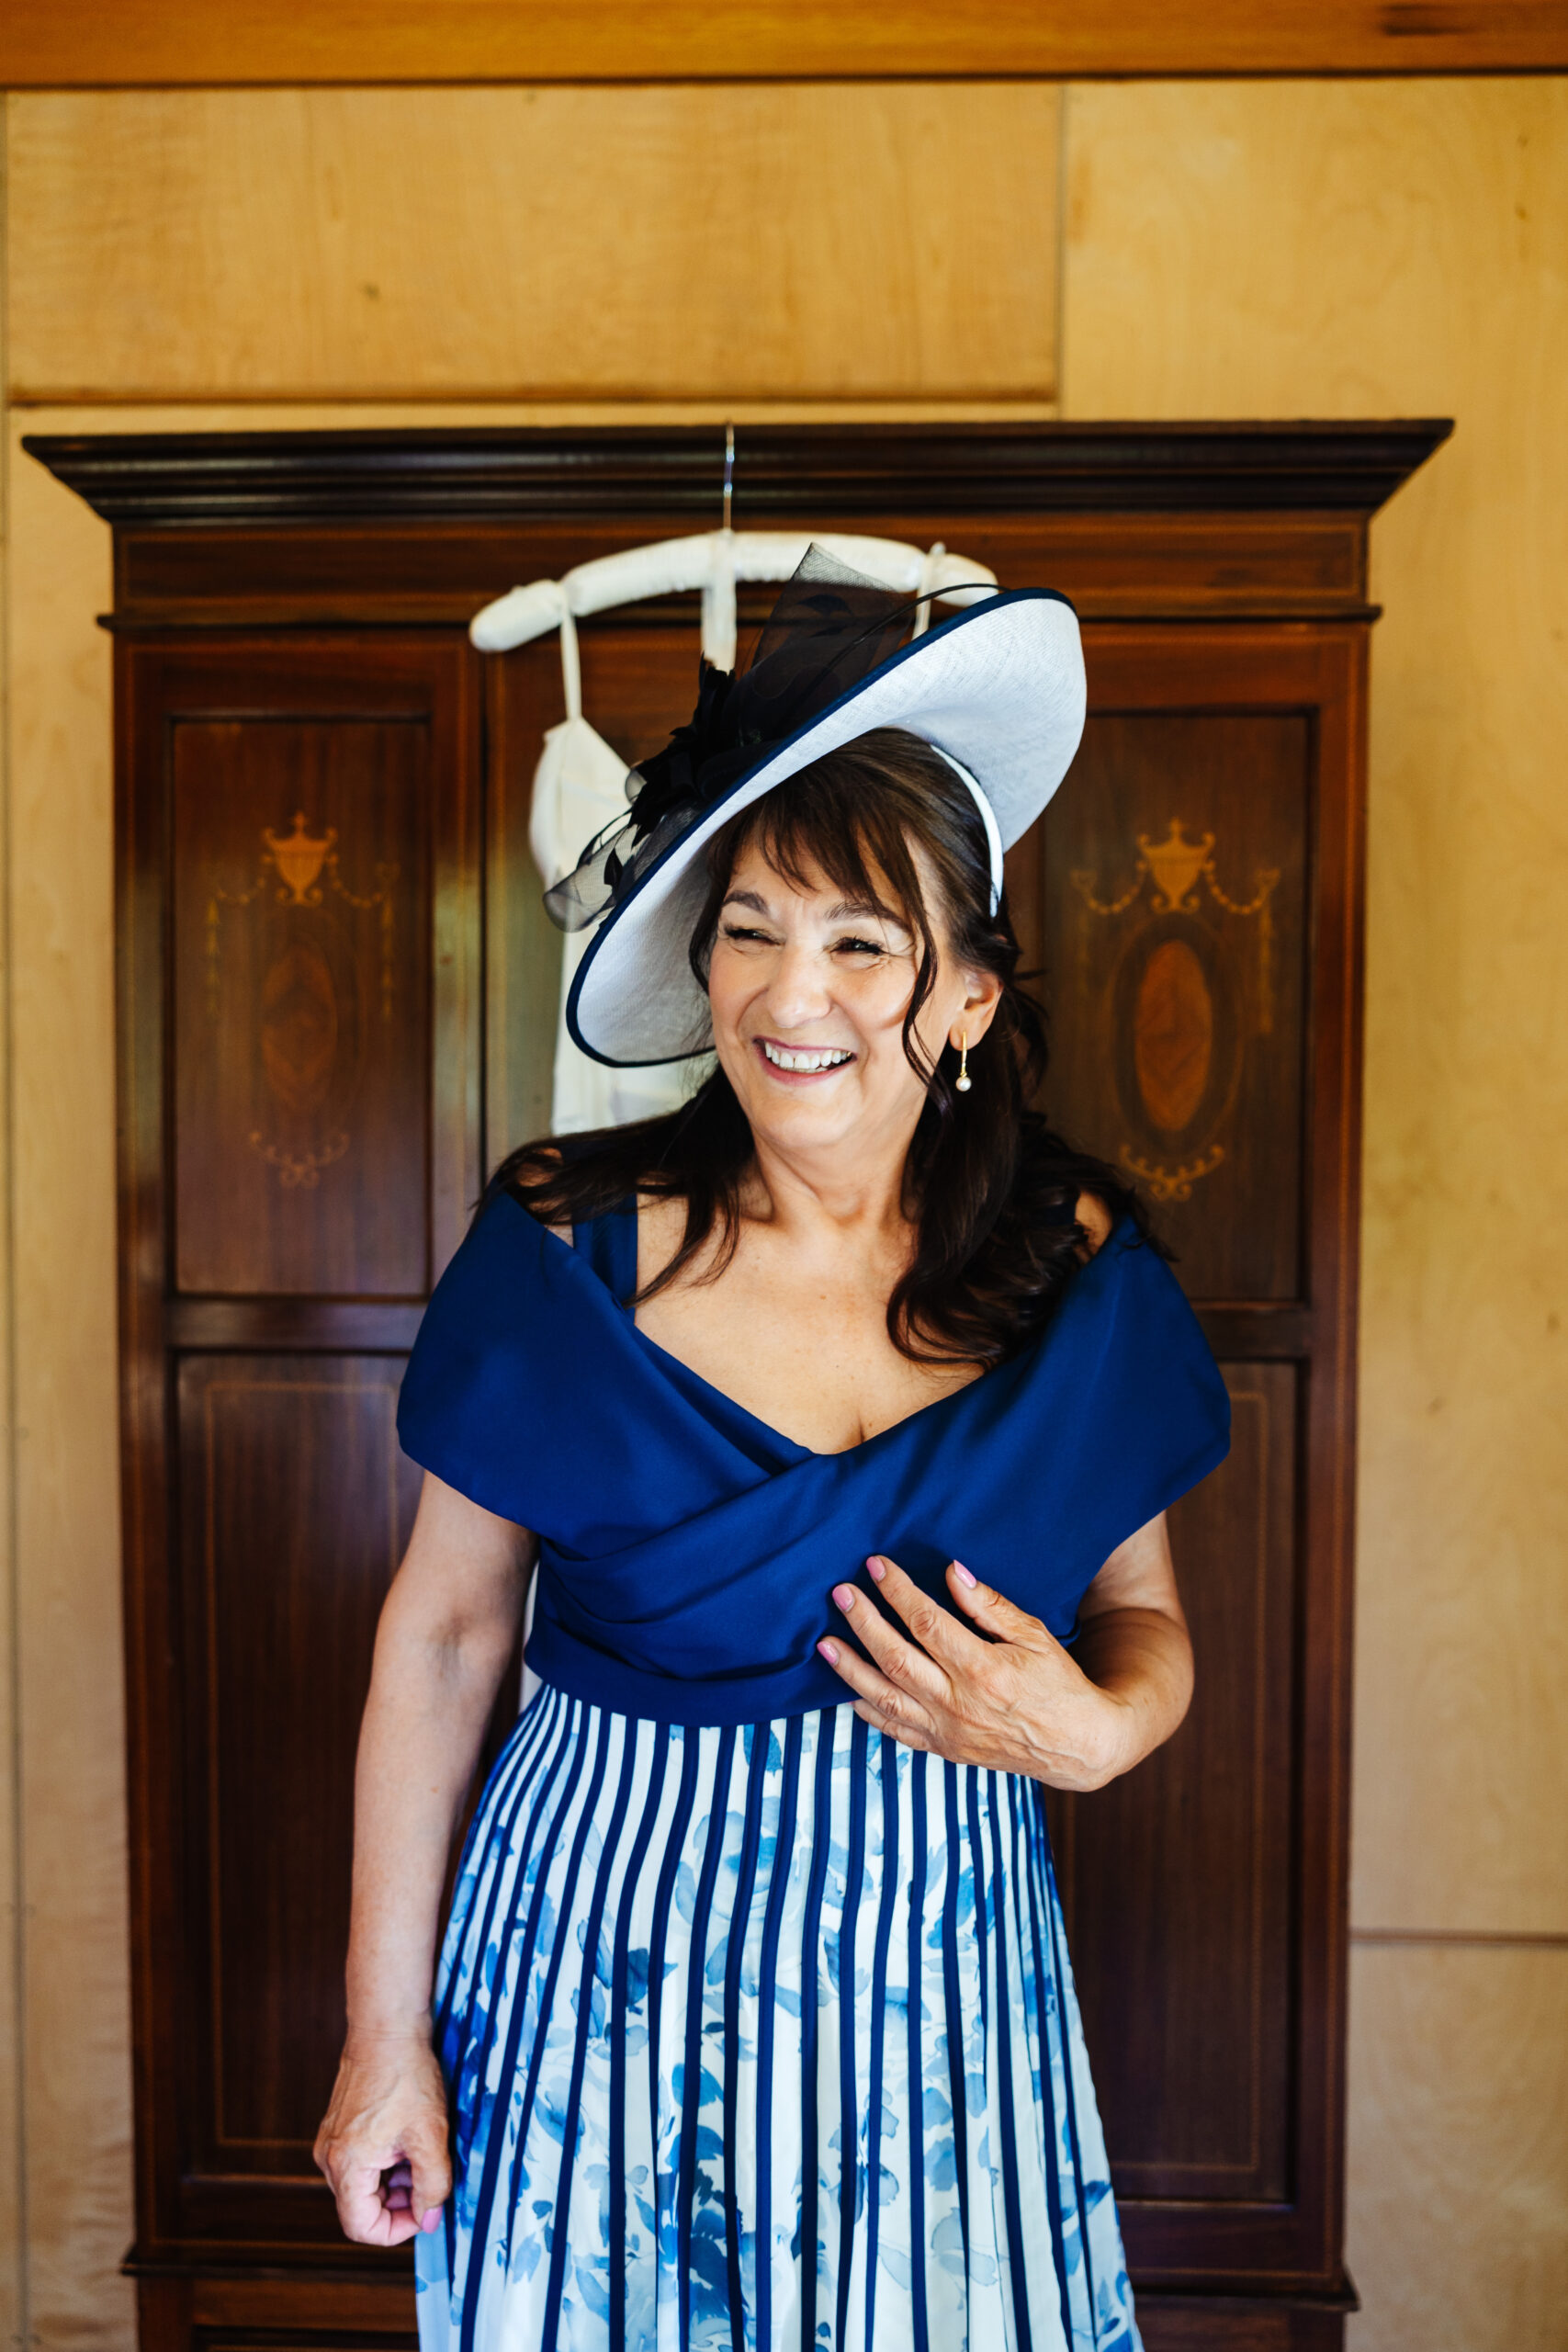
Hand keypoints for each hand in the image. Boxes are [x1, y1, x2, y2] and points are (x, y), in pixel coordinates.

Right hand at [314, 2029, 451, 2247]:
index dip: (396, 2230)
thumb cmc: (406, 2076)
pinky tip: (408, 2140)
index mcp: (346, 2165)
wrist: (387, 2029)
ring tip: (421, 2153)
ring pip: (363, 2186)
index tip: (424, 2212)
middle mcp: (329, 2158)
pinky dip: (385, 2163)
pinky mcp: (339, 2130)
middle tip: (429, 2179)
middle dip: (398, 2203)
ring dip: (394, 2183)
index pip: (361, 2228)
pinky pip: (360, 2164)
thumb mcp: (431, 2135)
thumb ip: (433, 2186)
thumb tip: (429, 2220)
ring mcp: (331, 2142)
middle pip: (361, 2208)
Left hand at [817, 1554, 1139, 1789]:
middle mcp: (958, 1703)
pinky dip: (869, 1712)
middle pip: (895, 1657)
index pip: (926, 1622)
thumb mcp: (1034, 1635)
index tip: (875, 1566)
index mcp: (983, 1669)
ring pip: (885, 1697)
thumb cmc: (1059, 1683)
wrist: (1078, 1745)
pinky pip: (896, 1731)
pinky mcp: (945, 1750)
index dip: (897, 1591)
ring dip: (851, 1669)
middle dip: (863, 1622)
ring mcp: (947, 1731)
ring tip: (824, 1644)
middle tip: (841, 1593)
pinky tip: (849, 1693)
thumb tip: (951, 1572)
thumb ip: (989, 1605)